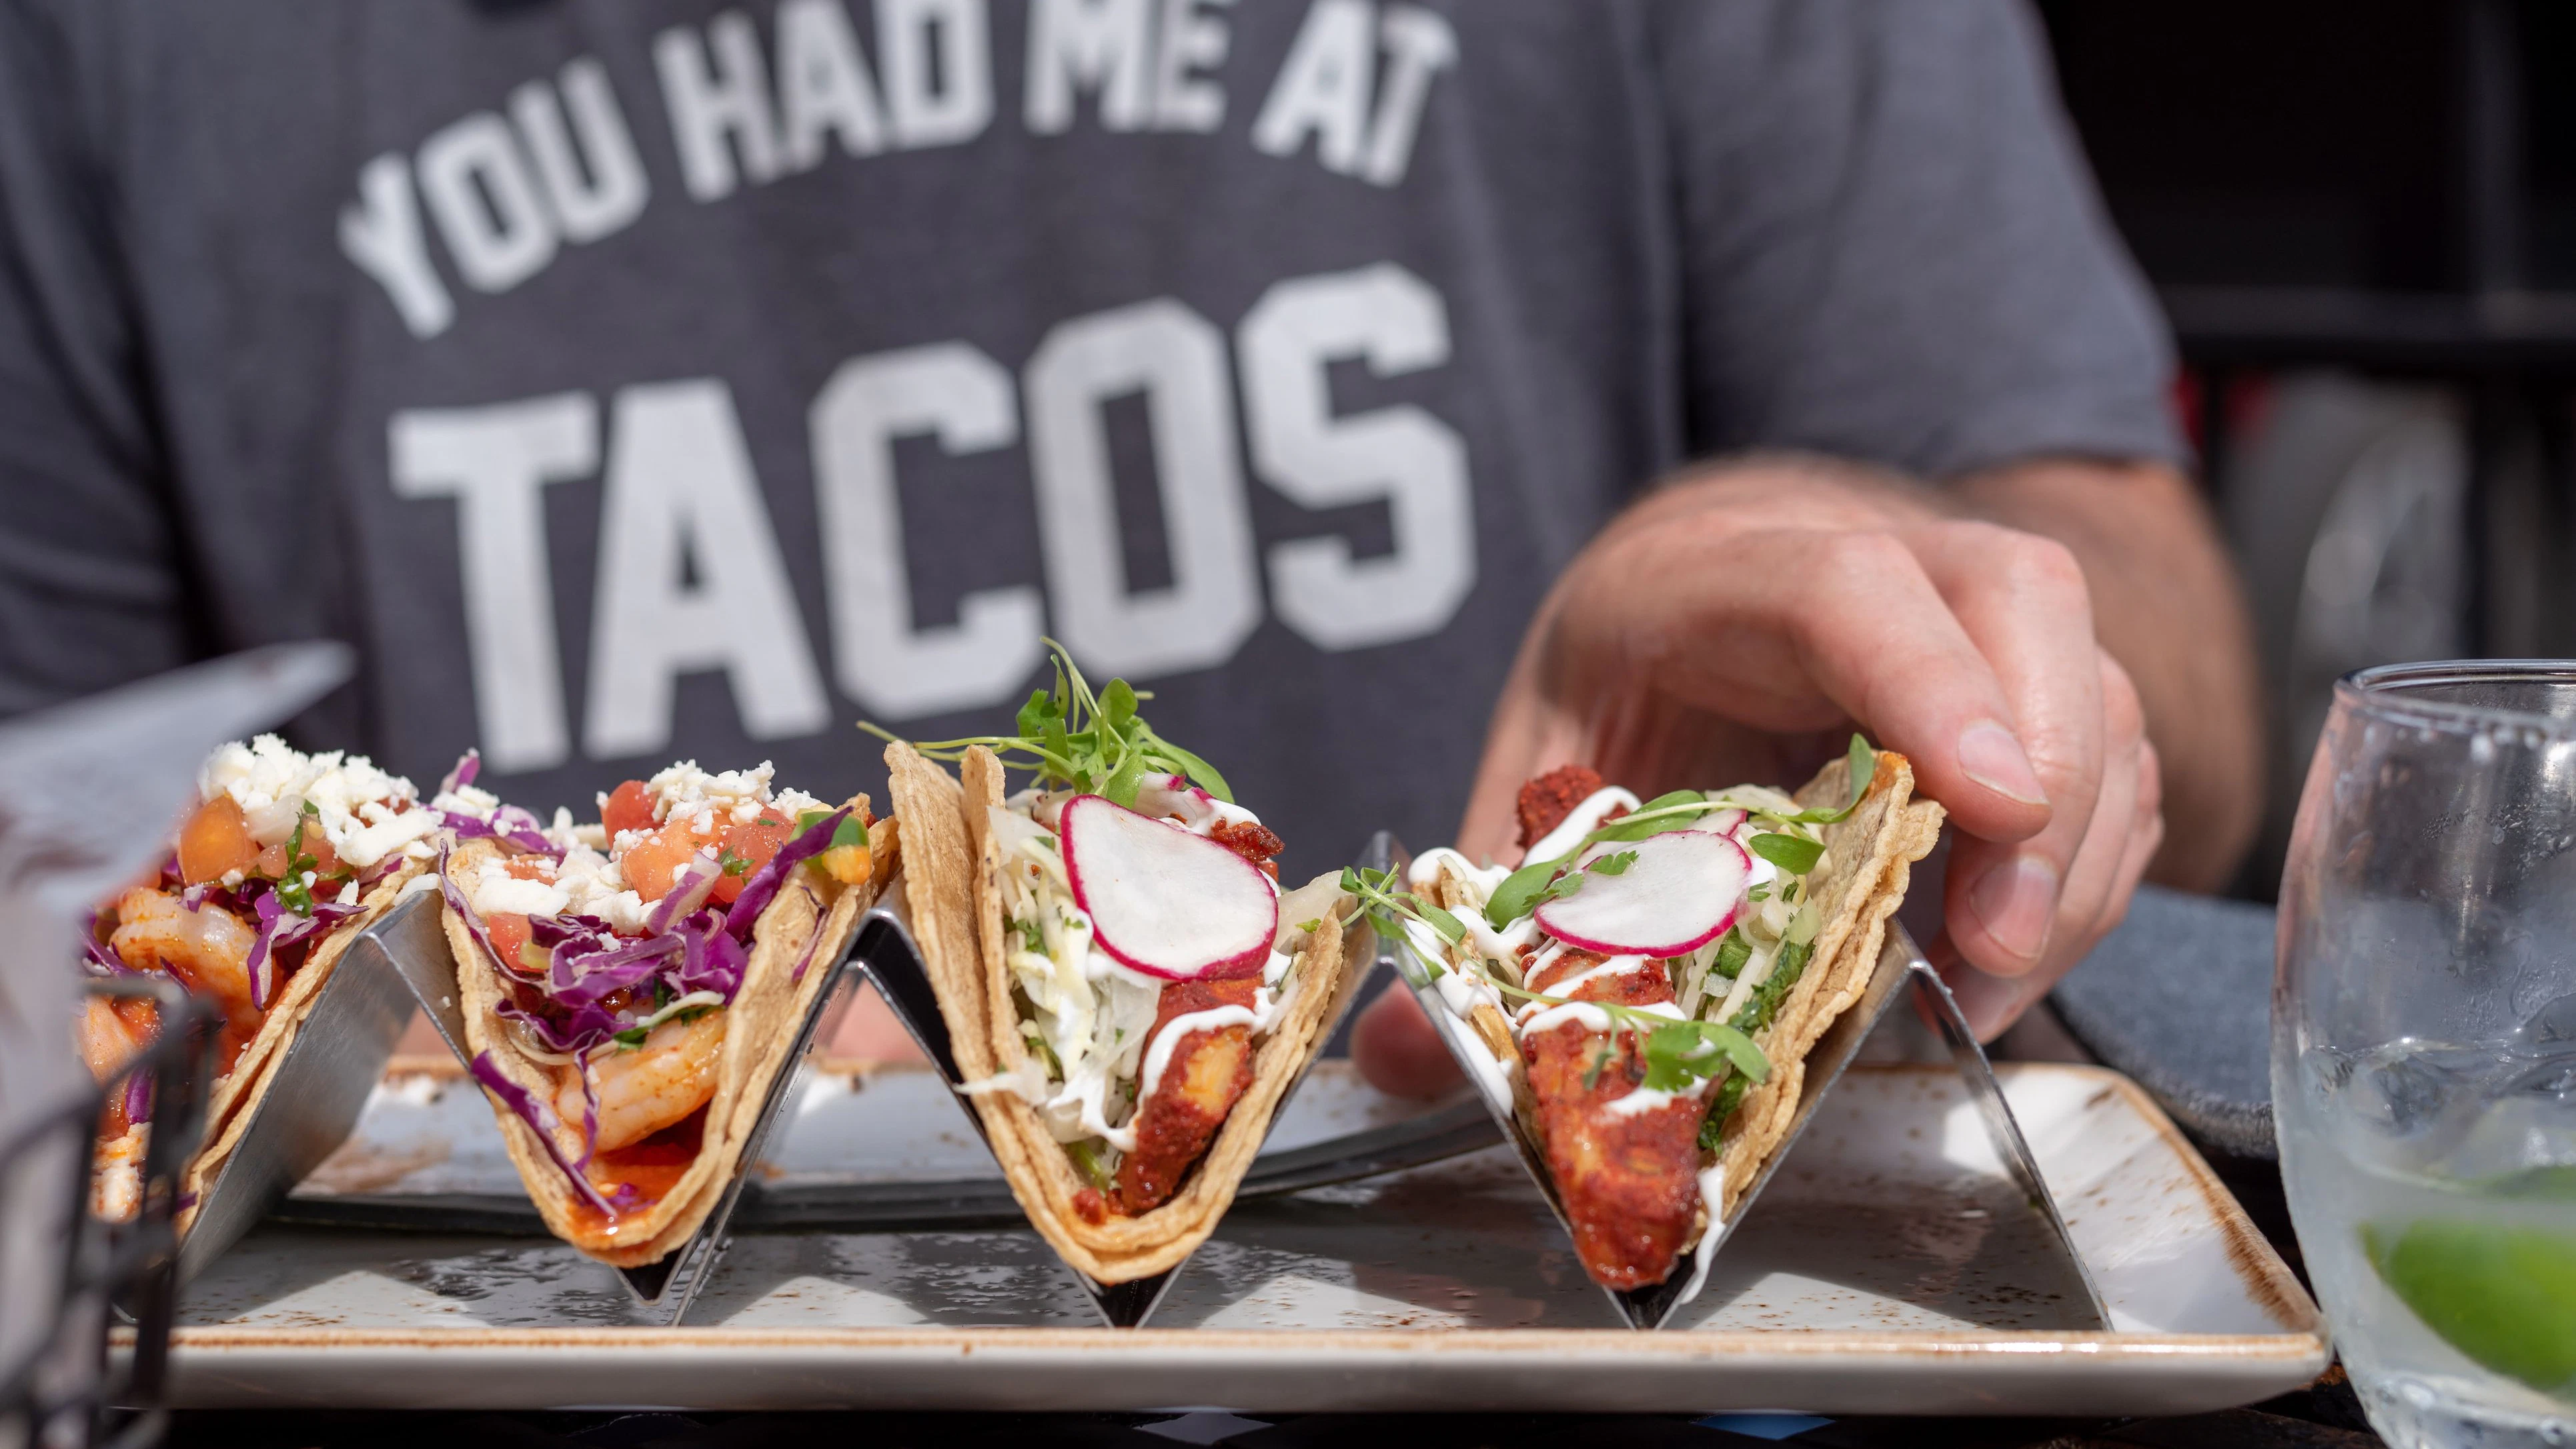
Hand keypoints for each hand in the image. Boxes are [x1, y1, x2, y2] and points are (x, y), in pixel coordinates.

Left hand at [1353, 456, 2164, 1093]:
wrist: (1699, 588)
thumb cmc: (1621, 681)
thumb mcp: (1537, 774)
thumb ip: (1497, 906)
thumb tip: (1395, 1063)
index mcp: (1714, 567)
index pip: (1844, 582)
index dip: (1926, 682)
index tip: (1978, 806)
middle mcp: (1868, 553)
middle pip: (2015, 598)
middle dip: (2041, 778)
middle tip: (1998, 944)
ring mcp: (1967, 608)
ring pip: (2092, 681)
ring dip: (2078, 847)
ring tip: (1993, 984)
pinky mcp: (2033, 675)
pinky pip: (2115, 753)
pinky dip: (2092, 865)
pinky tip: (2014, 956)